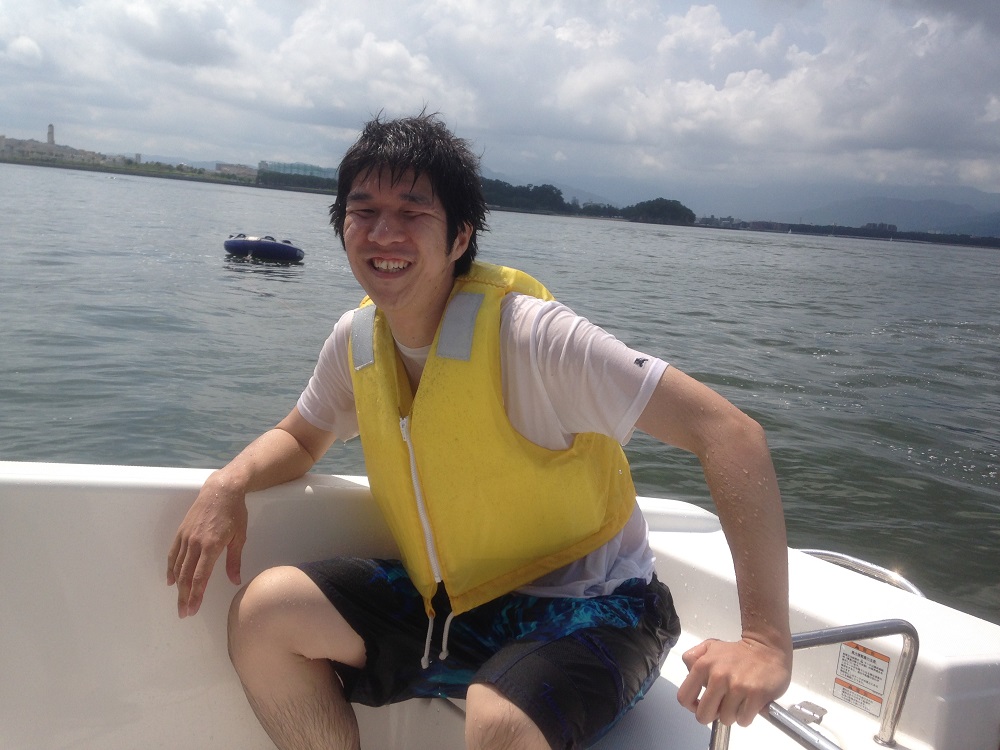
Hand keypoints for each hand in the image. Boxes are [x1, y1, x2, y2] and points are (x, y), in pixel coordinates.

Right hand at [167, 472, 247, 617]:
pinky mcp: (182, 531)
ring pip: (178, 566)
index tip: (193, 609)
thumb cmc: (234, 512)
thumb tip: (235, 581)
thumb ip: (234, 561)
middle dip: (185, 596)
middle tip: (183, 612)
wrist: (221, 489)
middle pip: (187, 576)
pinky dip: (171, 568)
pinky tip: (171, 580)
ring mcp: (186, 536)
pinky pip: (173, 553)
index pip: (201, 576)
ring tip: (179, 600)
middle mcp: (196, 543)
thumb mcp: (239, 537)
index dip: (196, 595)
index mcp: (211, 545)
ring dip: (178, 586)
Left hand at [676, 636, 791, 726]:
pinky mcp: (756, 695)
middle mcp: (718, 676)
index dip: (692, 706)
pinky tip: (748, 704)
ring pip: (726, 719)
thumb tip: (688, 674)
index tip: (700, 705)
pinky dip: (746, 716)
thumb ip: (693, 658)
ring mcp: (738, 687)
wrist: (767, 647)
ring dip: (731, 714)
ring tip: (737, 701)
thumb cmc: (737, 652)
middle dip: (712, 715)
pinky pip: (743, 720)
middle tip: (720, 707)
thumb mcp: (710, 647)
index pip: (684, 697)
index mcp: (703, 665)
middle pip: (704, 715)